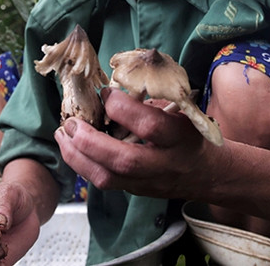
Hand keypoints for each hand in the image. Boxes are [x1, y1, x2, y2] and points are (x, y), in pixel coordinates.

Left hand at [54, 87, 221, 199]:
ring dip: (79, 157)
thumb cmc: (190, 134)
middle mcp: (164, 164)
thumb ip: (154, 100)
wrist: (206, 173)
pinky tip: (72, 148)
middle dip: (92, 141)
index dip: (124, 109)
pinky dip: (83, 165)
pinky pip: (104, 183)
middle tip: (71, 122)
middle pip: (125, 159)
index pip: (150, 125)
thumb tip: (117, 79)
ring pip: (109, 178)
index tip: (105, 93)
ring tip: (63, 135)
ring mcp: (148, 182)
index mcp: (180, 138)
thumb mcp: (182, 112)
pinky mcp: (134, 191)